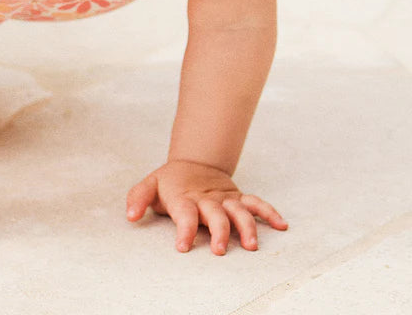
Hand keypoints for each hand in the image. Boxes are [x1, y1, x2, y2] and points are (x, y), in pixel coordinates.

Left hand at [126, 160, 286, 254]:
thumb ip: (138, 198)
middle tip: (219, 249)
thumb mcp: (149, 185)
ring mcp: (225, 198)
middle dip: (219, 231)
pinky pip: (256, 203)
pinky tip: (282, 225)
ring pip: (239, 210)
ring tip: (252, 245)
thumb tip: (130, 215)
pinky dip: (269, 212)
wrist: (192, 162)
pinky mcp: (238, 197)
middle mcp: (207, 198)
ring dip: (247, 226)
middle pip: (216, 214)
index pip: (184, 213)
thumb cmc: (169, 182)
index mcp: (184, 197)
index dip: (184, 230)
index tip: (183, 247)